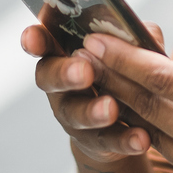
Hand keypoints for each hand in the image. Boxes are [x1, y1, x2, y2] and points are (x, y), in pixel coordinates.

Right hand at [23, 8, 160, 166]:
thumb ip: (132, 36)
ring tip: (111, 109)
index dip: (33, 39)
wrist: (126, 116)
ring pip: (75, 114)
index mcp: (64, 51)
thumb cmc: (121, 68)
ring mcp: (72, 114)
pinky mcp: (93, 141)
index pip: (42, 41)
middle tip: (84, 71)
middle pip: (49, 77)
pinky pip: (106, 141)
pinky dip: (124, 140)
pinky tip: (140, 138)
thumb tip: (141, 31)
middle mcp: (59, 83)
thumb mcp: (128, 48)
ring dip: (92, 111)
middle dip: (65, 74)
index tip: (32, 38)